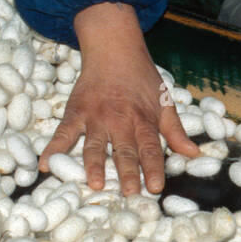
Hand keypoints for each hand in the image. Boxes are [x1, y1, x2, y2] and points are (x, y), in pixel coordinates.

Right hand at [37, 3, 198, 194]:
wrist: (114, 48)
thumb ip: (176, 131)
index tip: (156, 187)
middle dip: (127, 173)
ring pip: (95, 145)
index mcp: (143, 119)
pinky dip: (53, 149)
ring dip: (95, 165)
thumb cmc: (142, 77)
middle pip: (125, 150)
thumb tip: (195, 154)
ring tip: (95, 184)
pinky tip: (46, 165)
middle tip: (129, 193)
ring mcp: (96, 116)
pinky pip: (63, 132)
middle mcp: (120, 119)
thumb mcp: (164, 101)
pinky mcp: (76, 111)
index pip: (151, 147)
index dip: (154, 167)